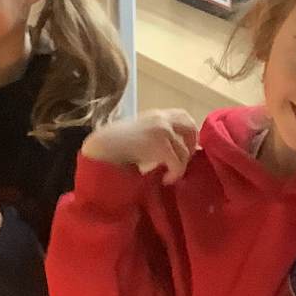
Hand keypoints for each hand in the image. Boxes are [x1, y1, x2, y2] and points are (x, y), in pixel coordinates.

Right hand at [80, 109, 198, 183]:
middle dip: (192, 146)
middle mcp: (162, 118)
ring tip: (169, 175)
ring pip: (185, 150)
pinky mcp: (160, 144)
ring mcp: (162, 130)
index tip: (185, 150)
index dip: (190, 134)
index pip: (184, 117)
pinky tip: (166, 180)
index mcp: (157, 115)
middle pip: (191, 127)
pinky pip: (178, 163)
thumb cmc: (116, 145)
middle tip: (184, 162)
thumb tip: (176, 152)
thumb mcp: (140, 135)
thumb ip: (157, 137)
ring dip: (181, 166)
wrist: (103, 147)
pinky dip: (174, 174)